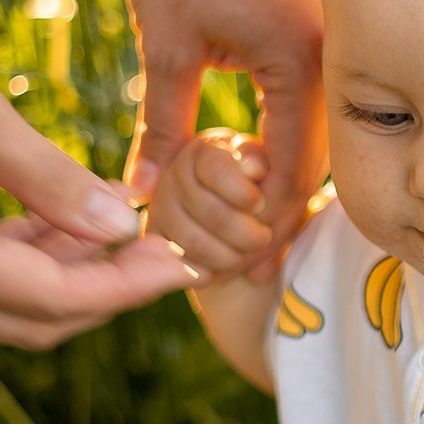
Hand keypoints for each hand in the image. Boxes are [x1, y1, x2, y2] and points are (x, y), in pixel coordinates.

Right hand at [0, 85, 190, 346]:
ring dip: (76, 274)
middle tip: (173, 253)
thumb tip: (119, 224)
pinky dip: (32, 257)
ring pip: (13, 305)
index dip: (129, 287)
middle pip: (38, 319)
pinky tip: (74, 221)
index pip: (53, 302)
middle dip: (112, 290)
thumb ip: (41, 174)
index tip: (185, 261)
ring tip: (134, 231)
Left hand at [120, 0, 325, 266]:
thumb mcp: (165, 45)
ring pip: (317, 135)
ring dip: (283, 180)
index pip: (296, 171)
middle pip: (318, 162)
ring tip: (249, 231)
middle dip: (279, 215)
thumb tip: (146, 195)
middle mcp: (334, 53)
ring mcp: (330, 38)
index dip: (268, 226)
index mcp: (307, 63)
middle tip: (249, 267)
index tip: (247, 271)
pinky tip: (256, 167)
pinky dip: (284, 139)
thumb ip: (164, 126)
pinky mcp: (312, 25)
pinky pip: (310, 101)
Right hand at [146, 128, 271, 279]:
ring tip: (248, 255)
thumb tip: (254, 168)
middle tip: (263, 238)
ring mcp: (160, 206)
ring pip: (195, 243)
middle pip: (212, 213)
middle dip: (247, 233)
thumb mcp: (270, 170)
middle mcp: (174, 172)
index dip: (244, 194)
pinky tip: (224, 269)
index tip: (260, 205)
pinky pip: (178, 265)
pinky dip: (206, 273)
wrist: (242, 223)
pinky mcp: (154, 237)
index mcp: (205, 150)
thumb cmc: (262, 191)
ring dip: (231, 257)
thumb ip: (262, 164)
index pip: (217, 169)